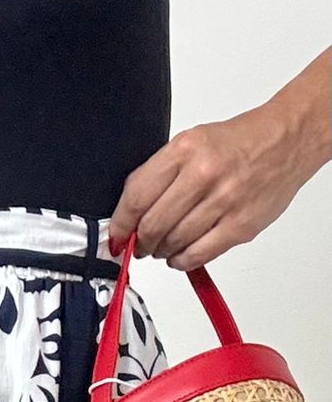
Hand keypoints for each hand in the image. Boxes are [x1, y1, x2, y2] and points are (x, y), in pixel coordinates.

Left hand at [107, 98, 311, 269]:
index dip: (120, 223)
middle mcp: (204, 175)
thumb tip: (131, 212)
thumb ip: (161, 174)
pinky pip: (199, 254)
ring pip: (174, 243)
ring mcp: (224, 202)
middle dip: (140, 241)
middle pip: (153, 224)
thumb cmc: (237, 143)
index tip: (116, 236)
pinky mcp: (240, 226)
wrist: (286, 141)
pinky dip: (182, 260)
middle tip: (140, 244)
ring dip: (162, 251)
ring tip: (163, 247)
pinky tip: (180, 255)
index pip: (137, 195)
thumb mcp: (191, 142)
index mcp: (185, 150)